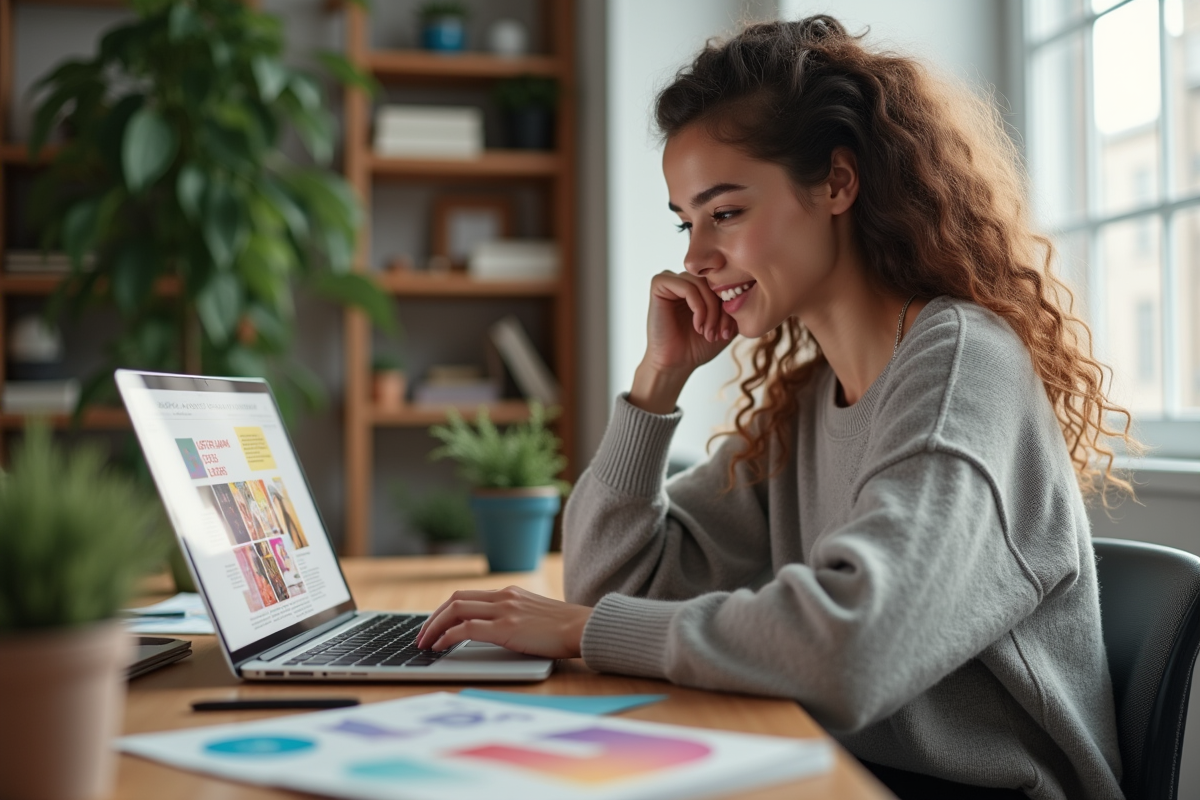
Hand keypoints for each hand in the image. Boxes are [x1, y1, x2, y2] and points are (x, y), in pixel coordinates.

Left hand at [415, 586, 592, 659]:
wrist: (584, 627)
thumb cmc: (566, 628)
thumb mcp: (535, 615)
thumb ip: (515, 616)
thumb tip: (497, 631)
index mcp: (510, 593)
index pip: (467, 596)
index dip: (445, 611)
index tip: (435, 625)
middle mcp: (503, 596)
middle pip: (455, 599)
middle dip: (433, 618)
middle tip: (422, 636)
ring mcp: (504, 610)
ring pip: (455, 610)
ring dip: (434, 627)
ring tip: (425, 644)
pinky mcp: (506, 628)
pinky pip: (465, 629)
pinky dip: (447, 636)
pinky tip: (440, 647)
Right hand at [629, 271, 737, 413]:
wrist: (676, 364)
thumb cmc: (699, 345)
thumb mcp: (727, 323)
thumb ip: (737, 304)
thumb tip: (753, 286)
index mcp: (701, 285)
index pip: (725, 280)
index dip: (732, 303)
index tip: (730, 331)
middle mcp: (686, 278)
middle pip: (714, 280)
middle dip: (722, 308)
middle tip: (720, 333)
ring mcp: (672, 280)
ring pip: (702, 283)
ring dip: (710, 310)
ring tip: (708, 332)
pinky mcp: (659, 284)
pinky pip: (686, 286)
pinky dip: (697, 307)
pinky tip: (697, 326)